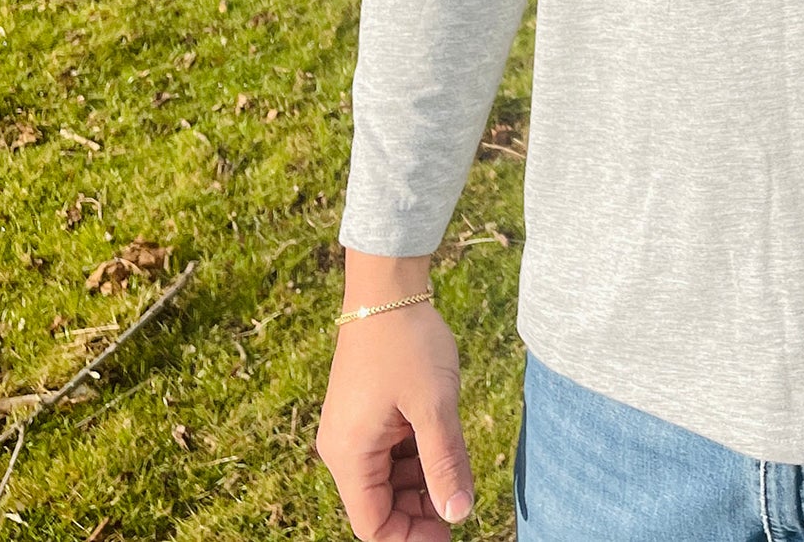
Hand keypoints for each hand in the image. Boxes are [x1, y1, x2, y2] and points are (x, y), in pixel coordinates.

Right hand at [316, 287, 475, 538]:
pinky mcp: (365, 412)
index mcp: (349, 455)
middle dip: (419, 510)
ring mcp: (353, 428)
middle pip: (379, 504)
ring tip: (457, 468)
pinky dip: (415, 456)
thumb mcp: (434, 405)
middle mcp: (342, 448)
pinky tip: (443, 443)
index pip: (373, 524)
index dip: (411, 536)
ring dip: (420, 482)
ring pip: (387, 478)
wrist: (388, 287)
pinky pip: (388, 451)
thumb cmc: (408, 343)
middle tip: (461, 500)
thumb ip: (445, 463)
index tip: (452, 527)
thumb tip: (459, 514)